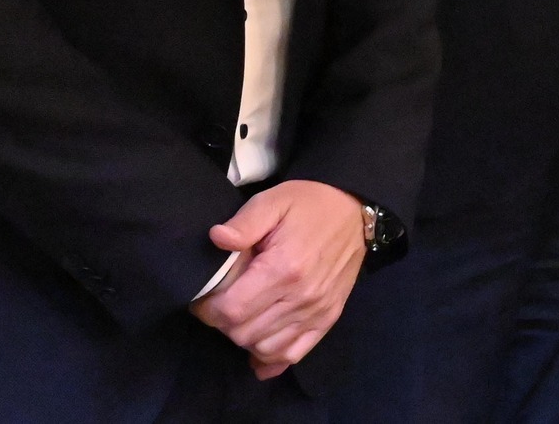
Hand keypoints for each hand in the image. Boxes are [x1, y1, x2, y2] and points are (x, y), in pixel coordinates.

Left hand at [190, 180, 367, 379]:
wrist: (354, 210)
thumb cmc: (308, 204)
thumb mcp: (273, 201)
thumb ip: (244, 222)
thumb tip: (217, 239)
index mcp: (284, 267)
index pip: (232, 310)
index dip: (208, 310)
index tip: (204, 298)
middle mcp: (301, 296)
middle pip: (244, 333)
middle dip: (223, 324)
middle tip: (221, 304)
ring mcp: (317, 311)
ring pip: (265, 348)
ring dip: (245, 338)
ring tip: (242, 318)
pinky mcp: (328, 319)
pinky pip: (294, 354)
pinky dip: (272, 358)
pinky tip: (259, 349)